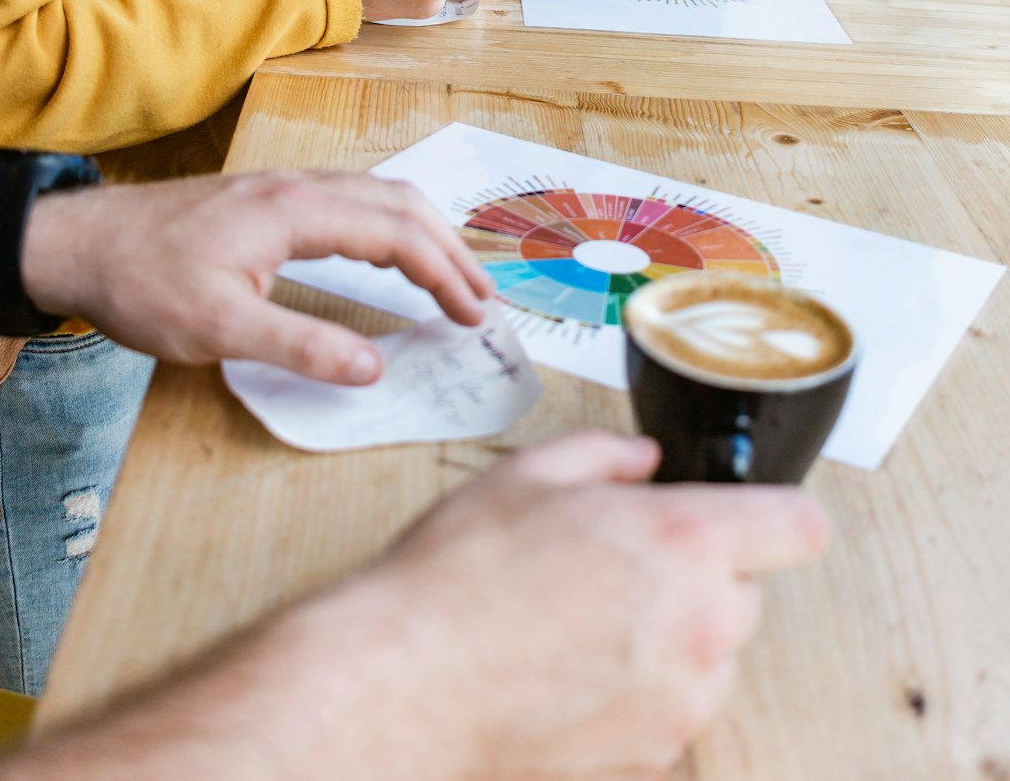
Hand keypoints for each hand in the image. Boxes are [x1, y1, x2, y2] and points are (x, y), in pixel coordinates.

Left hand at [20, 169, 492, 382]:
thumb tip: (373, 368)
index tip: (474, 317)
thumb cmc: (141, 283)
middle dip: (450, 250)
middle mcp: (299, 186)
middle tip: (483, 300)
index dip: (443, 276)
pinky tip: (390, 251)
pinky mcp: (267, 197)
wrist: (77, 242)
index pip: (396, 236)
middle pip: (400, 204)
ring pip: (379, 194)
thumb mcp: (218, 329)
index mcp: (296, 210)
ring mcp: (283, 185)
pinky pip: (353, 198)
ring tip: (454, 275)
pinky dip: (392, 224)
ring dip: (424, 232)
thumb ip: (300, 346)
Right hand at [281, 431, 828, 780]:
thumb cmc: (459, 581)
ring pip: (715, 655)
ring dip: (676, 636)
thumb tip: (640, 460)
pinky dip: (642, 689)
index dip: (777, 512)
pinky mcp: (653, 756)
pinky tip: (574, 667)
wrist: (406, 684)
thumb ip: (604, 454)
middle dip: (701, 573)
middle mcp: (701, 625)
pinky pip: (674, 709)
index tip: (757, 513)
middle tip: (624, 562)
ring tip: (587, 619)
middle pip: (749, 591)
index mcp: (684, 540)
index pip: (799, 525)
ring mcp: (681, 702)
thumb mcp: (528, 474)